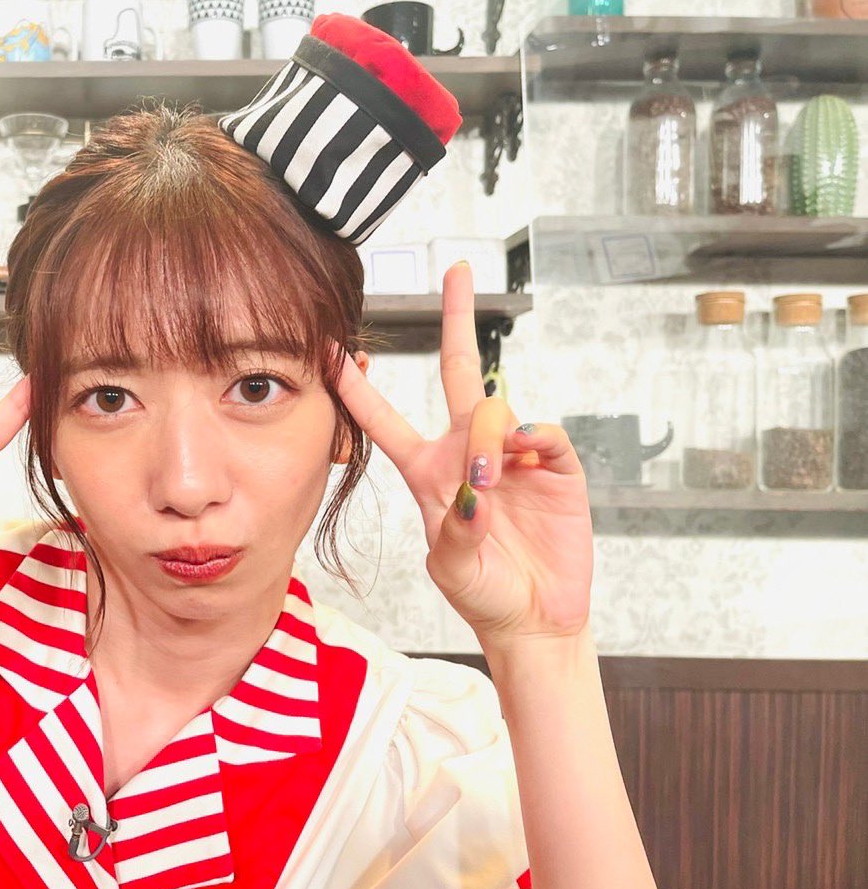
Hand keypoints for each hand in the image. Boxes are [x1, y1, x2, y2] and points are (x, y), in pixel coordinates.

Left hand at [333, 262, 592, 656]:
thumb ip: (455, 530)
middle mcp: (466, 450)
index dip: (357, 386)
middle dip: (455, 318)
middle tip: (455, 270)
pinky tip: (523, 462)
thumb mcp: (450, 567)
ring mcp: (510, 453)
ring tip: (488, 484)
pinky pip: (542, 431)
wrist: (534, 618)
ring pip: (494, 408)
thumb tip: (474, 490)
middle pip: (458, 370)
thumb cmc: (481, 592)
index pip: (383, 419)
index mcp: (426, 470)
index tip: (335, 346)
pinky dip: (531, 440)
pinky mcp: (553, 465)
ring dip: (487, 438)